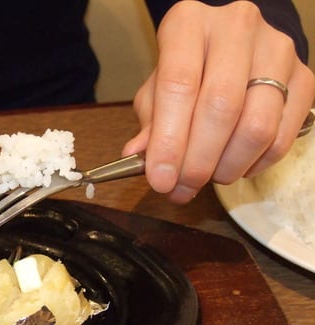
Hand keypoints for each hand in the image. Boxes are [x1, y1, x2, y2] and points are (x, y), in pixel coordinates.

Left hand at [123, 1, 314, 202]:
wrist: (232, 45)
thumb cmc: (187, 69)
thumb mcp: (156, 88)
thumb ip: (150, 122)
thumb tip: (139, 157)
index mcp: (188, 24)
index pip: (179, 85)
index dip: (169, 141)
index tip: (160, 179)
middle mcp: (236, 28)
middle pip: (221, 107)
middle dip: (198, 161)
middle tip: (182, 188)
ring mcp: (276, 50)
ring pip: (256, 126)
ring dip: (227, 167)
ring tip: (206, 178)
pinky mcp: (304, 77)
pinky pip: (282, 136)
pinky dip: (255, 164)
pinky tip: (234, 166)